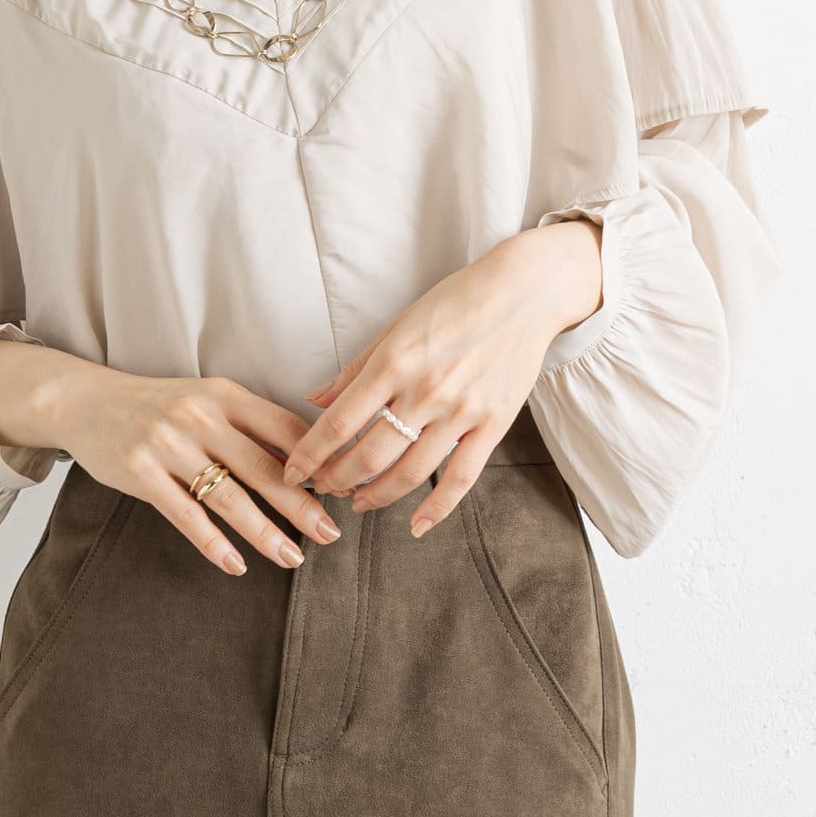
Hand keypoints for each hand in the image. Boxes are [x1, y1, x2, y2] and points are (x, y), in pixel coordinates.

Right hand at [61, 367, 344, 576]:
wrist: (86, 401)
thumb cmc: (157, 405)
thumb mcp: (205, 398)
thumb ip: (248, 423)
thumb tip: (305, 460)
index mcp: (224, 393)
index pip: (284, 426)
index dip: (315, 459)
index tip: (340, 489)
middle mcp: (200, 415)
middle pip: (262, 466)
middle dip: (301, 504)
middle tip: (330, 534)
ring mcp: (168, 444)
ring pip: (228, 496)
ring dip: (264, 532)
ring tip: (292, 558)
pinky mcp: (141, 472)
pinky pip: (185, 515)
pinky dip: (214, 543)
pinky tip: (236, 565)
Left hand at [279, 231, 590, 537]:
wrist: (522, 292)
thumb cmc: (454, 302)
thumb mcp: (396, 326)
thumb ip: (356, 369)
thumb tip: (315, 400)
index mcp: (394, 362)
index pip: (340, 421)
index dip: (311, 453)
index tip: (293, 472)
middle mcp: (424, 390)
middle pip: (370, 455)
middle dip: (338, 479)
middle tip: (322, 489)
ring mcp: (461, 411)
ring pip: (410, 473)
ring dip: (377, 495)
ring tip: (358, 503)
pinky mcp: (493, 424)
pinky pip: (461, 477)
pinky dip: (437, 508)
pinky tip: (416, 525)